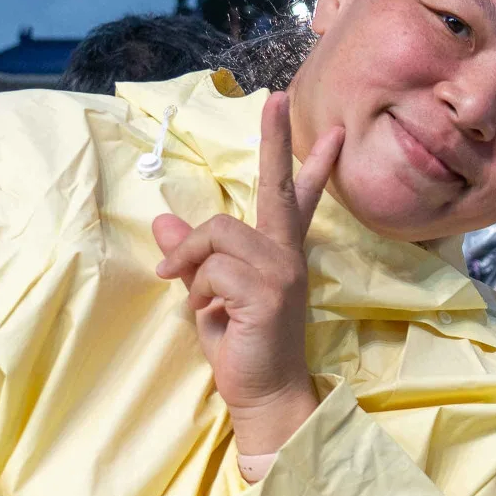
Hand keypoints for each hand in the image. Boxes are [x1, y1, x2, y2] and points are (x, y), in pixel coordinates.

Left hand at [153, 93, 343, 455]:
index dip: (310, 162)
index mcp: (280, 254)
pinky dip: (198, 289)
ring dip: (193, 263)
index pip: (296, 198)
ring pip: (218, 233)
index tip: (333, 130)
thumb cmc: (240, 350)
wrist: (263, 396)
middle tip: (280, 98)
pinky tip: (211, 315)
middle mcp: (288, 255)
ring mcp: (282, 272)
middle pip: (277, 188)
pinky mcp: (268, 292)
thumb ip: (193, 259)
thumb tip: (162, 220)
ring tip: (198, 297)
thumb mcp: (206, 297)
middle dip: (276, 141)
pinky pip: (212, 268)